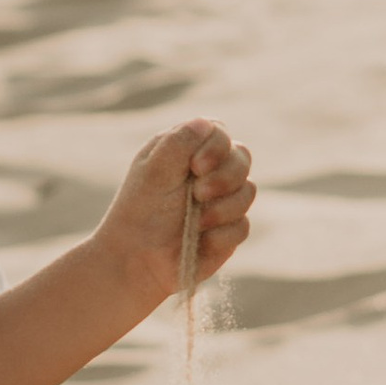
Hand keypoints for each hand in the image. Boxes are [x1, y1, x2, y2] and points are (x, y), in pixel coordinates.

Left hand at [95, 119, 253, 307]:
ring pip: (248, 192)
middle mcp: (209, 172)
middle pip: (242, 158)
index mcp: (188, 152)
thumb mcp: (154, 172)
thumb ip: (179, 143)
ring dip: (221, 209)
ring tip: (196, 222)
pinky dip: (221, 235)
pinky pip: (243, 226)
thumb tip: (206, 124)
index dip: (216, 147)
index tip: (196, 166)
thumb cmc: (141, 212)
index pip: (219, 134)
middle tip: (198, 194)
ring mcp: (223, 201)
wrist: (137, 260)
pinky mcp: (230, 230)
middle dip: (225, 177)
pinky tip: (199, 241)